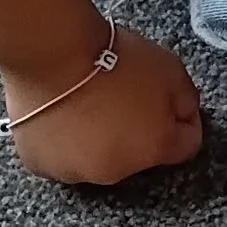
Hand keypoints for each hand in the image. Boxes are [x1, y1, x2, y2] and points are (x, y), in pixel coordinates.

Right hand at [0, 23, 203, 183]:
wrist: (51, 53)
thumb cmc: (112, 57)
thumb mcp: (171, 68)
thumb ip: (186, 100)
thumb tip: (185, 118)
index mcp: (155, 149)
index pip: (185, 147)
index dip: (183, 121)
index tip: (170, 102)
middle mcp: (117, 172)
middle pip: (138, 156)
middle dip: (137, 132)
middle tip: (121, 97)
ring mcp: (75, 173)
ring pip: (95, 159)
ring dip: (97, 141)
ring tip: (85, 105)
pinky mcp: (40, 166)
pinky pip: (60, 157)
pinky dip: (62, 142)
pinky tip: (59, 114)